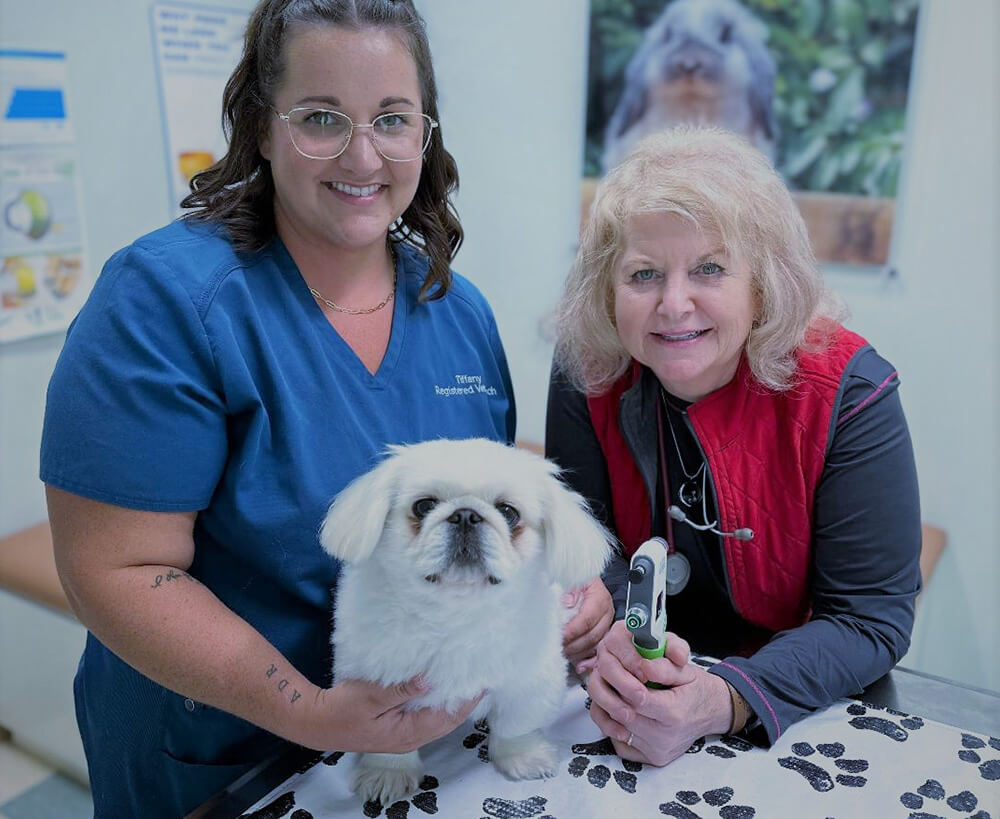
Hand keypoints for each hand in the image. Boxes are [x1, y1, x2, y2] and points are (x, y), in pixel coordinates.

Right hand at [305, 676, 483, 752]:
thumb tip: (430, 680)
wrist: (316, 722)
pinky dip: (437, 701)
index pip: (448, 717)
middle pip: (448, 720)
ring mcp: (404, 733)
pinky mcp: (396, 725)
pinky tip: (440, 685)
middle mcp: (410, 737)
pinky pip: (425, 714)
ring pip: (438, 718)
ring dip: (452, 701)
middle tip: (481, 676)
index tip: (483, 681)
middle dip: (466, 701)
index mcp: (407, 733)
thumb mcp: (371, 696)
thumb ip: (401, 690)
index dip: (467, 700)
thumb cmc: (341, 710)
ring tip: (466, 678)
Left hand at [562, 577, 613, 672]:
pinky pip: (599, 651)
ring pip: (596, 645)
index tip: (558, 636)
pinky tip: (579, 666)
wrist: (584, 582)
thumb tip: (567, 603)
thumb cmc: (576, 581)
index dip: (572, 630)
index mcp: (600, 597)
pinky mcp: (604, 634)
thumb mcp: (571, 580)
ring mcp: (607, 625)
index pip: (587, 618)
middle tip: (557, 647)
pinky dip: (589, 661)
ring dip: (578, 653)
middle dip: (573, 644)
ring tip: (562, 653)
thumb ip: (568, 591)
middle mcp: (607, 612)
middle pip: (592, 635)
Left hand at [586, 620, 730, 765]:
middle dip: (612, 693)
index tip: (617, 669)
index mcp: (674, 713)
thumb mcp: (685, 670)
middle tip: (609, 676)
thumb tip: (643, 666)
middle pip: (622, 714)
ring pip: (617, 728)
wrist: (712, 712)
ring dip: (609, 708)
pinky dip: (614, 727)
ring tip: (614, 692)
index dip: (622, 682)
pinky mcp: (651, 759)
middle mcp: (664, 738)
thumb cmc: (696, 688)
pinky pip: (619, 744)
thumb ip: (663, 667)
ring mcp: (657, 751)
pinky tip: (622, 711)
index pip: (635, 699)